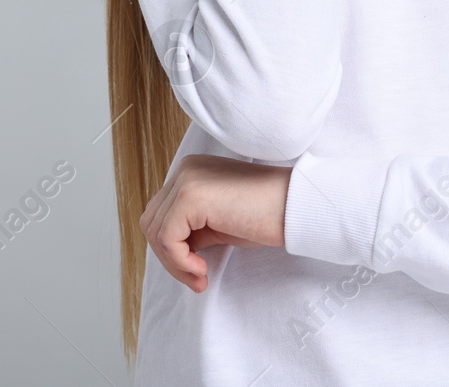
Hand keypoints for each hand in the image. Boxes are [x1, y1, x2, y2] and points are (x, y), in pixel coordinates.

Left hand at [139, 153, 292, 292]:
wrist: (297, 206)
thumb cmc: (268, 215)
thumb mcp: (220, 222)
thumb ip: (193, 228)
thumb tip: (172, 251)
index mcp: (191, 172)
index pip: (161, 215)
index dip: (173, 250)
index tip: (198, 272)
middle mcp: (185, 170)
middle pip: (152, 222)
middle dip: (170, 258)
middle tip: (198, 278)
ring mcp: (186, 180)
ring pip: (154, 231)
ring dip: (174, 263)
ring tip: (201, 275)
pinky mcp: (191, 196)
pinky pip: (166, 238)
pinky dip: (179, 262)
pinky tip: (202, 269)